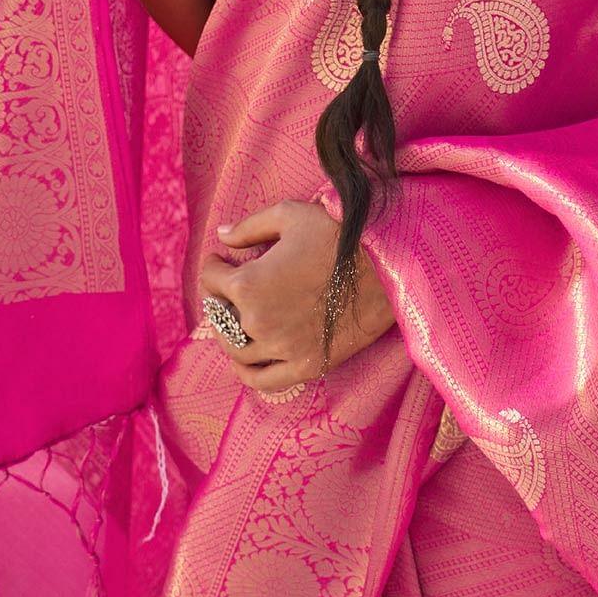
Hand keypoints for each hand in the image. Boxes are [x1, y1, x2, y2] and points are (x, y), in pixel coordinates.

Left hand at [199, 199, 396, 391]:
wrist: (387, 264)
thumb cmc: (338, 233)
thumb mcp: (289, 216)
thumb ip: (249, 227)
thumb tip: (224, 235)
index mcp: (248, 283)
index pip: (210, 278)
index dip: (215, 264)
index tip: (222, 260)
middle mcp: (257, 321)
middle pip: (219, 315)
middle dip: (221, 298)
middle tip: (231, 288)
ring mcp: (281, 348)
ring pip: (236, 350)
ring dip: (230, 333)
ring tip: (237, 320)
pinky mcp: (307, 365)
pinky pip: (263, 380)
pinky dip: (247, 372)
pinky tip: (246, 360)